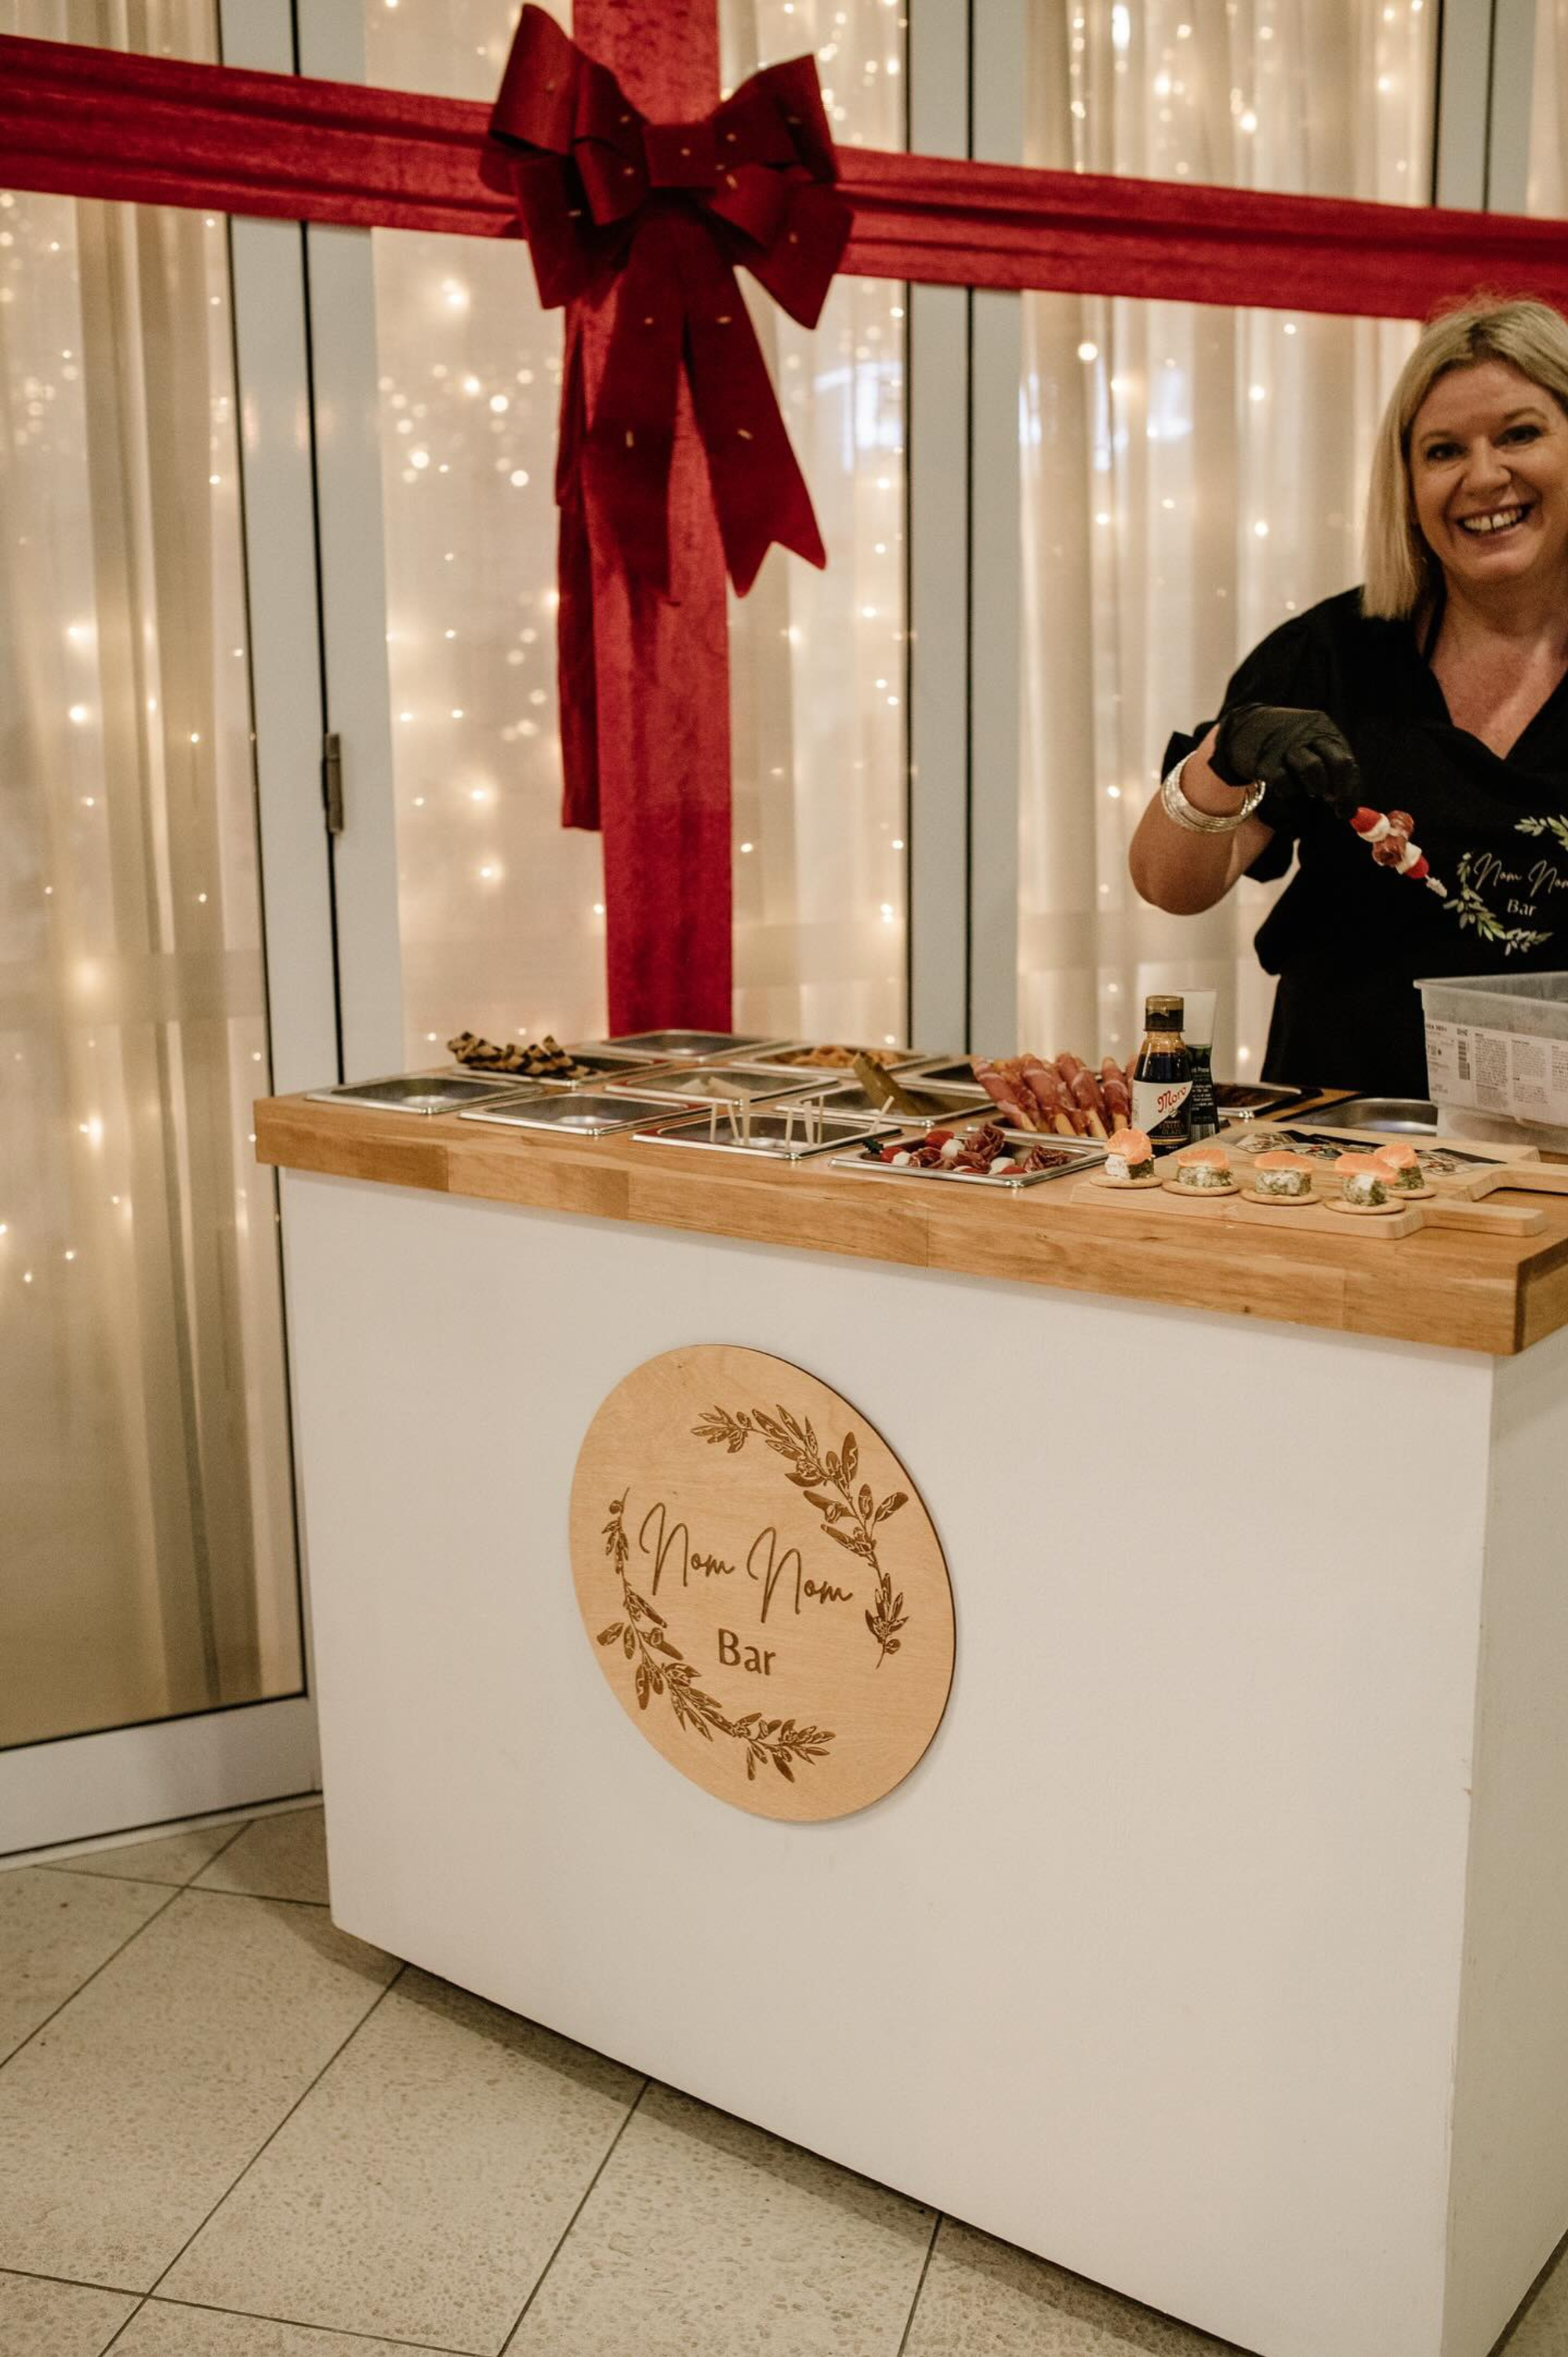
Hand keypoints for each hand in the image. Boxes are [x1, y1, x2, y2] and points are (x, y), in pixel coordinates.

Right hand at [1211, 703, 1359, 812]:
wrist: (1242, 729)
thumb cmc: (1283, 743)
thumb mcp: (1309, 741)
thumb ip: (1328, 762)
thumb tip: (1346, 798)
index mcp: (1323, 727)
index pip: (1347, 760)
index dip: (1352, 789)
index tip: (1349, 810)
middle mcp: (1307, 733)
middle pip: (1337, 763)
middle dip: (1342, 792)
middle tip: (1338, 808)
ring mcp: (1285, 745)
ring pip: (1313, 770)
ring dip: (1316, 788)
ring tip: (1310, 790)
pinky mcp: (1265, 760)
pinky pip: (1285, 783)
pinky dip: (1289, 791)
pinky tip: (1286, 788)